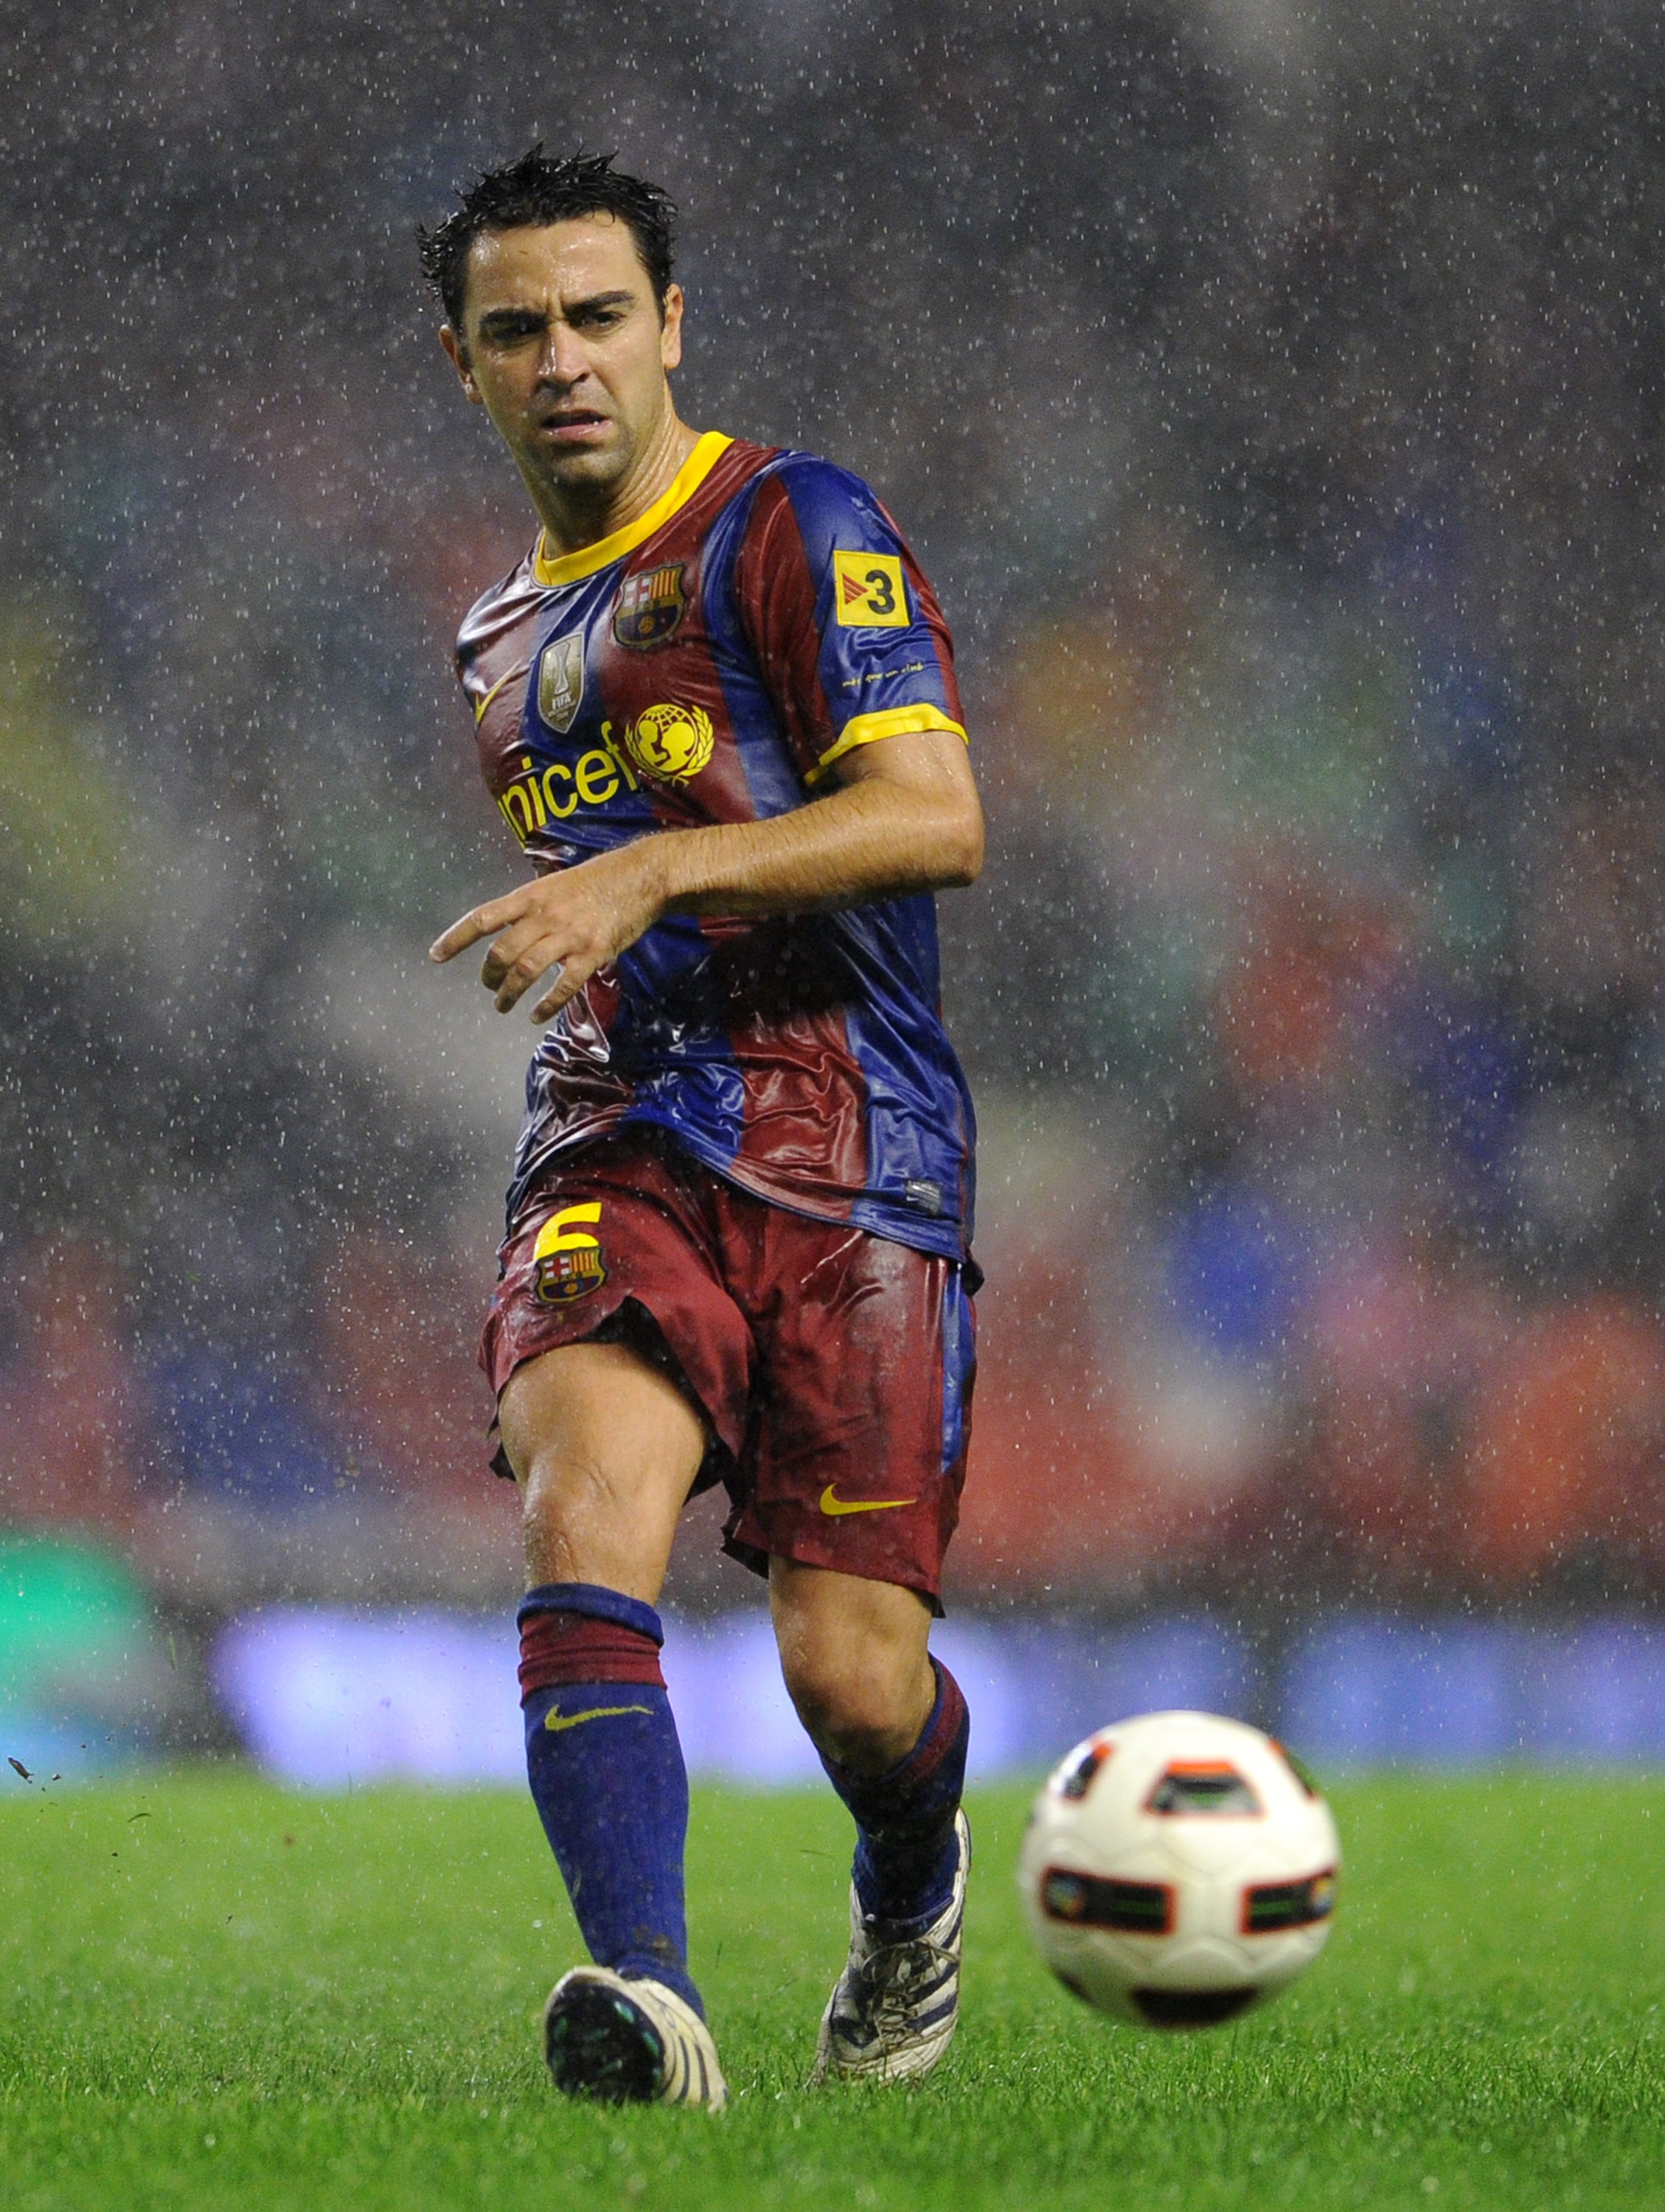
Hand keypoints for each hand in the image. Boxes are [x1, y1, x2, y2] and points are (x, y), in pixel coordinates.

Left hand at [428, 839, 668, 1020]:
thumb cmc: (598, 880)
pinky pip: (563, 986)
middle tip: (489, 987)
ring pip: (526, 972)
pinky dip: (546, 1005)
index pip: (483, 918)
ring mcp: (569, 936)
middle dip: (489, 976)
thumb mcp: (556, 884)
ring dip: (509, 994)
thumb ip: (532, 907)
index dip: (456, 939)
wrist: (642, 877)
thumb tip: (509, 929)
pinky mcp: (593, 953)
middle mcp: (544, 916)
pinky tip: (535, 1015)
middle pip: (502, 953)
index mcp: (531, 897)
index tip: (435, 956)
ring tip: (504, 1006)